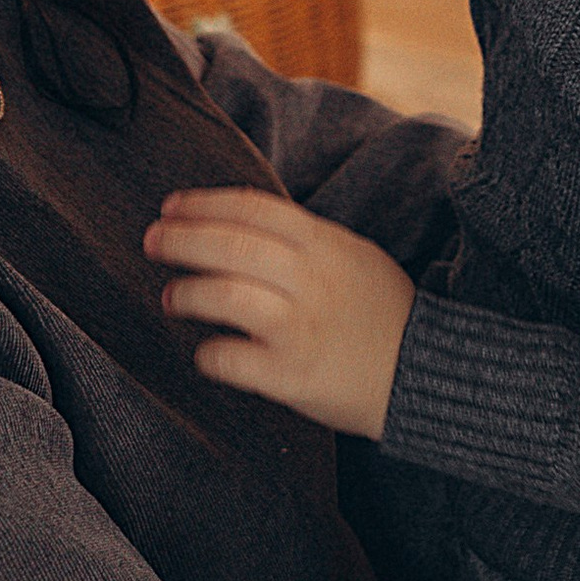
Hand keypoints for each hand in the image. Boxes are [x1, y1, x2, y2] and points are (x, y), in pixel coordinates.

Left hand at [148, 186, 415, 437]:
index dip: (203, 203)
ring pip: (225, 296)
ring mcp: (301, 328)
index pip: (251, 208)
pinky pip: (232, 360)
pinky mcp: (293, 377)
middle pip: (230, 246)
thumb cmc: (383, 312)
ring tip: (173, 299)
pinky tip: (207, 353)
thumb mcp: (353, 255)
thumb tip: (236, 222)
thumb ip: (302, 238)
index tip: (172, 207)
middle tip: (152, 242)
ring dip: (188, 294)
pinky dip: (210, 354)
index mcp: (325, 244)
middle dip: (181, 239)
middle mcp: (311, 280)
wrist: (426, 373)